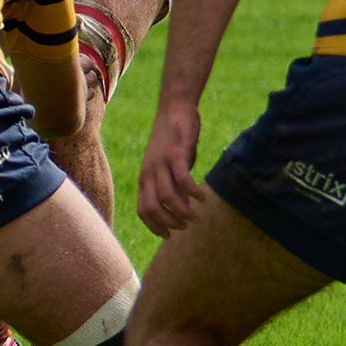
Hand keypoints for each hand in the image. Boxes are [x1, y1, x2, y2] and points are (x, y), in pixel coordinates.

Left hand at [137, 101, 206, 236]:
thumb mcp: (169, 167)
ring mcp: (160, 163)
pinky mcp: (175, 154)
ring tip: (196, 215)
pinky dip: (193, 193)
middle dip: (169, 223)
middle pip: (152, 208)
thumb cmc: (174, 141)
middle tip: (185, 226)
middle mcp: (149, 172)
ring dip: (184, 211)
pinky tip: (203, 197)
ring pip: (168, 196)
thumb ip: (171, 185)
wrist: (174, 109)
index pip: (143, 210)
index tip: (169, 236)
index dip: (154, 226)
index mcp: (145, 177)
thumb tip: (180, 206)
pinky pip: (182, 179)